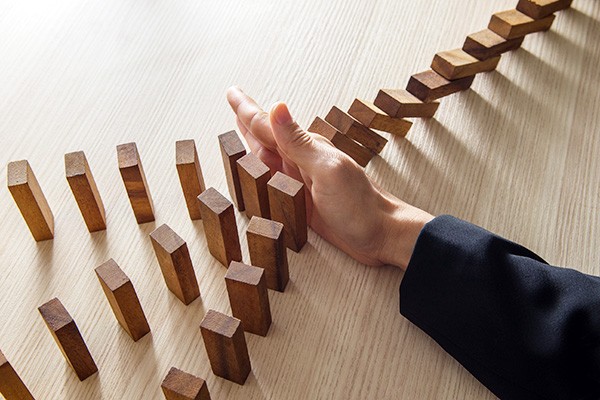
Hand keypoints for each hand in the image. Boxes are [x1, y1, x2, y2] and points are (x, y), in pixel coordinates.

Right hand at [226, 87, 432, 268]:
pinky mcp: (301, 201)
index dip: (247, 109)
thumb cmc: (359, 206)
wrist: (380, 236)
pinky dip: (260, 174)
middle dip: (245, 121)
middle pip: (264, 138)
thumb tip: (278, 108)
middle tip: (232, 102)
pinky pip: (273, 182)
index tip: (232, 92)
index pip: (267, 125)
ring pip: (266, 159)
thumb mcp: (327, 171)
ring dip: (249, 144)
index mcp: (306, 150)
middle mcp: (300, 162)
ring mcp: (300, 181)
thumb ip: (299, 143)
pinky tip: (257, 172)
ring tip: (237, 130)